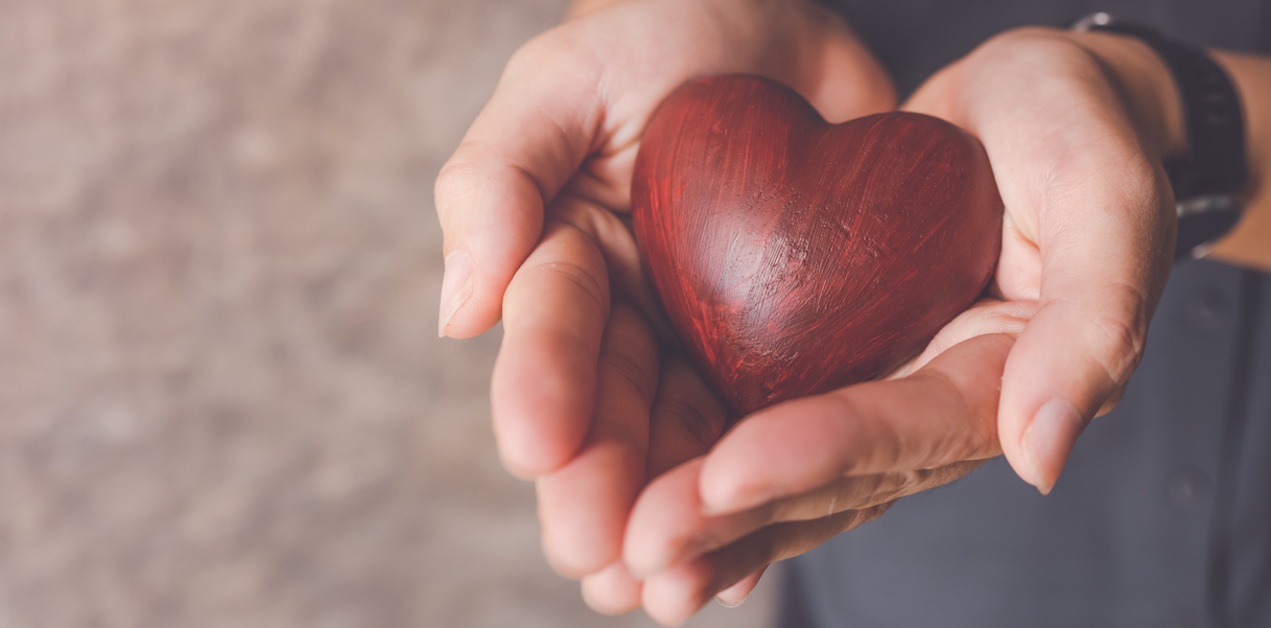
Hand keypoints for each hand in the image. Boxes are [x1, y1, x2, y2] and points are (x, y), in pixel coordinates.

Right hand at [432, 0, 893, 611]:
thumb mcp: (567, 80)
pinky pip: (777, 434)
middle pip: (618, 415)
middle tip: (599, 557)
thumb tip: (457, 316)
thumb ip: (497, 180)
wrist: (785, 31)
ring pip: (690, 446)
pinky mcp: (796, 358)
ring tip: (667, 590)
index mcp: (570, 263)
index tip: (538, 450)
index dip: (543, 389)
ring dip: (677, 521)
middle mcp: (635, 322)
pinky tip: (753, 560)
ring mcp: (716, 346)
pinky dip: (763, 500)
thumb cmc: (661, 33)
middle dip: (605, 486)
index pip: (554, 333)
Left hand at [620, 27, 1183, 622]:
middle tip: (636, 545)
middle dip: (732, 514)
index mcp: (1003, 378)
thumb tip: (1039, 459)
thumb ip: (1094, 320)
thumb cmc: (1078, 131)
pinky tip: (637, 498)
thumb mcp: (1107, 198)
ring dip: (706, 519)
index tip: (723, 475)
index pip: (904, 429)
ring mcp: (880, 388)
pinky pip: (762, 420)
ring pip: (788, 472)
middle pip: (832, 477)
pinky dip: (704, 464)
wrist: (1033, 103)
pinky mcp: (835, 362)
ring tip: (615, 559)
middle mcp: (933, 404)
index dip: (817, 454)